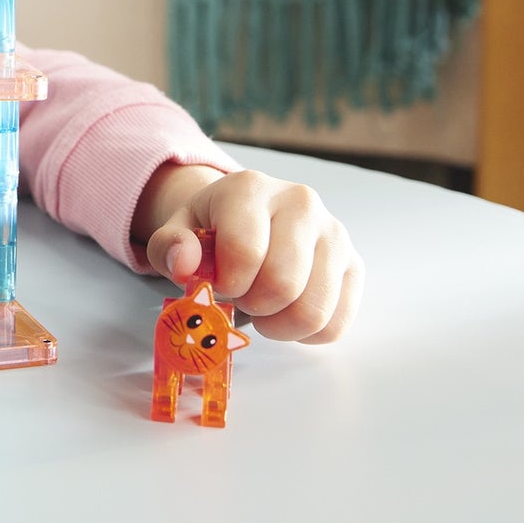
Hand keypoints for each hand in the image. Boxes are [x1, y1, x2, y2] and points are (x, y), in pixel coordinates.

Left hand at [135, 164, 361, 343]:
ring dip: (279, 325)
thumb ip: (169, 246)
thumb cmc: (213, 228)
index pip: (245, 251)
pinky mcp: (354, 265)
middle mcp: (301, 203)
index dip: (227, 282)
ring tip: (263, 307)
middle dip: (253, 304)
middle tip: (242, 295)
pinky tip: (287, 312)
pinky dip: (306, 334)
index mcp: (252, 188)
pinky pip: (337, 324)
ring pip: (314, 310)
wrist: (248, 216)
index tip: (219, 280)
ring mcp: (334, 234)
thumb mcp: (177, 230)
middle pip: (283, 284)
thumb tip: (184, 265)